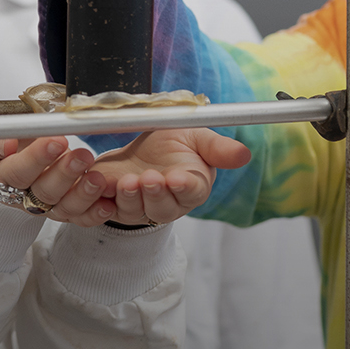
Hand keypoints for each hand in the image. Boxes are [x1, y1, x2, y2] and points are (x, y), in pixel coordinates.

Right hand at [0, 135, 115, 224]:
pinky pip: (82, 219)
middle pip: (44, 192)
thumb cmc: (11, 147)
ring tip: (98, 178)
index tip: (56, 142)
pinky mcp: (69, 213)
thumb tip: (7, 145)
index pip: (17, 172)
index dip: (36, 158)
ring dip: (83, 194)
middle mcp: (26, 197)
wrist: (25, 161)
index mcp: (5, 178)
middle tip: (83, 156)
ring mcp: (49, 207)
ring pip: (65, 207)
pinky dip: (96, 214)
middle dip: (65, 174)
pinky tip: (108, 205)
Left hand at [88, 129, 250, 226]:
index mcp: (192, 187)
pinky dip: (106, 201)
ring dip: (131, 197)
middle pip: (164, 208)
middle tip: (149, 178)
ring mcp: (142, 208)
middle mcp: (169, 203)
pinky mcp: (118, 207)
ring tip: (127, 181)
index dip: (184, 186)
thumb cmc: (172, 144)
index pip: (192, 191)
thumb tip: (245, 154)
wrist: (140, 149)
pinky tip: (105, 187)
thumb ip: (218, 148)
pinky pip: (110, 209)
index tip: (176, 177)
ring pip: (136, 211)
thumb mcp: (195, 137)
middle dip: (155, 194)